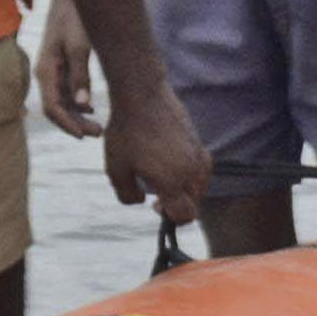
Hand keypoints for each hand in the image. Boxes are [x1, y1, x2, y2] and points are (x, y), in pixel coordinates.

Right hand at [34, 0, 100, 138]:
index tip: (84, 136)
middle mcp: (45, 73)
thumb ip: (81, 76)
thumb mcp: (80, 46)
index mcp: (46, 70)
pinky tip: (91, 109)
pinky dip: (77, 103)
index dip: (67, 125)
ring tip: (98, 126)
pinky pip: (65, 91)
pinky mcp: (60, 65)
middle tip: (99, 134)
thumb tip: (84, 106)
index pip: (52, 107)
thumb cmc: (75, 18)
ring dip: (78, 116)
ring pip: (62, 102)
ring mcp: (52, 70)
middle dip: (75, 124)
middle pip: (57, 108)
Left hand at [101, 74, 213, 224]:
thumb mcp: (115, 169)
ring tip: (165, 178)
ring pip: (201, 186)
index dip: (171, 219)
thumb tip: (142, 201)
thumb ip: (127, 194)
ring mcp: (198, 156)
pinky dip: (191, 174)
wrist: (142, 96)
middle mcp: (191, 171)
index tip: (155, 206)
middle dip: (179, 205)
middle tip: (157, 195)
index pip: (185, 215)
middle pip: (195, 203)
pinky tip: (172, 162)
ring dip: (187, 189)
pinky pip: (202, 168)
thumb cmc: (126, 133)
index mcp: (172, 182)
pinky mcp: (199, 142)